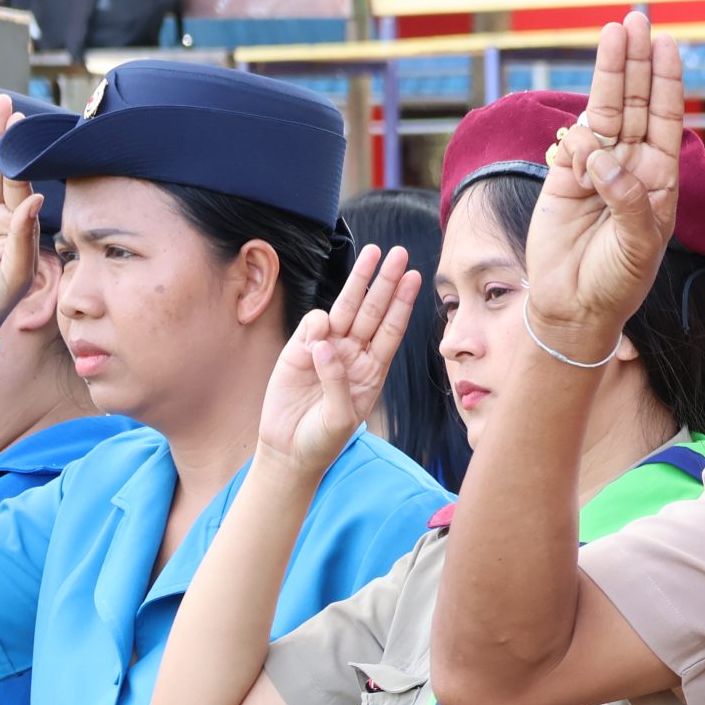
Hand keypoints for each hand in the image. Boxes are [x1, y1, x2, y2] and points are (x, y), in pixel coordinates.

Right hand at [257, 245, 419, 476]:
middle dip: (386, 281)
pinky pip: (312, 325)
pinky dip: (318, 322)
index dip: (402, 303)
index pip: (391, 329)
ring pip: (345, 309)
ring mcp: (326, 349)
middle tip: (398, 253)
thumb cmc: (323, 440)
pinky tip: (321, 332)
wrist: (289, 451)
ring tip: (372, 254)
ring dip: (358, 282)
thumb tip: (326, 345)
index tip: (415, 277)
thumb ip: (338, 383)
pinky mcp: (298, 351)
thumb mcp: (340, 418)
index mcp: (372, 370)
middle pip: (373, 310)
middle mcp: (352, 354)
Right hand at [522, 12, 687, 358]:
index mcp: (659, 179)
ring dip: (609, 73)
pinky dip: (574, 139)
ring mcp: (596, 169)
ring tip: (614, 32)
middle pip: (634, 103)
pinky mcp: (564, 178)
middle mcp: (631, 167)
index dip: (666, 80)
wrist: (575, 307)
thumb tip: (602, 154)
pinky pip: (571, 144)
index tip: (669, 44)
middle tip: (638, 20)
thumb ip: (627, 199)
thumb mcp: (639, 245)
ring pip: (603, 112)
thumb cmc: (618, 281)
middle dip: (636, 62)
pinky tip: (577, 149)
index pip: (665, 118)